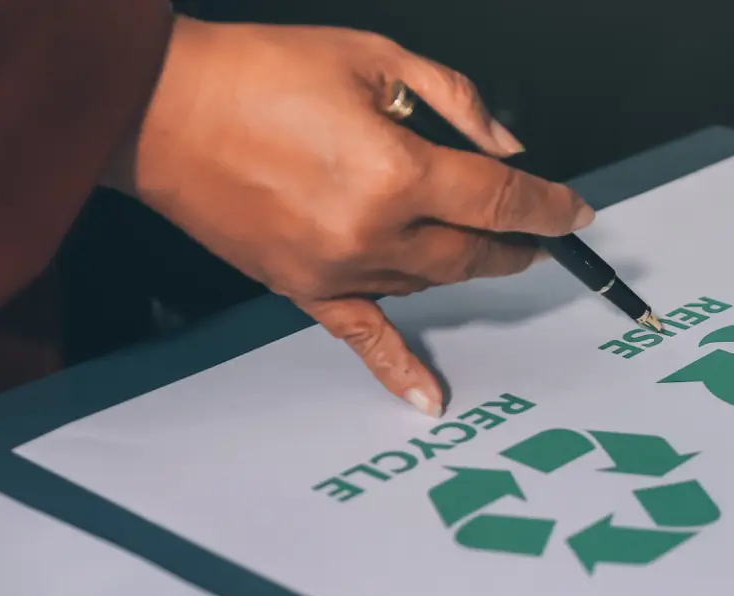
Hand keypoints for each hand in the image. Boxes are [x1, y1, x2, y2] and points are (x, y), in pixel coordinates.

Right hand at [104, 17, 591, 416]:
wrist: (160, 107)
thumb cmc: (257, 72)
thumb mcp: (374, 58)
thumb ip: (455, 101)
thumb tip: (506, 148)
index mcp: (398, 171)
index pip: (501, 199)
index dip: (547, 205)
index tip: (573, 210)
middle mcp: (374, 232)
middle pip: (474, 250)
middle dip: (517, 243)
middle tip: (540, 236)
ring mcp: (337, 269)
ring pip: (430, 282)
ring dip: (463, 265)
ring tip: (484, 249)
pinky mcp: (301, 288)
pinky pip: (364, 337)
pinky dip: (399, 370)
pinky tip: (430, 399)